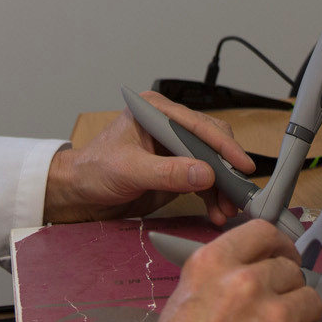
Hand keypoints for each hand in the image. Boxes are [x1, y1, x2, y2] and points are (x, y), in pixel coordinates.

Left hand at [43, 90, 253, 225]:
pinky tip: (217, 210)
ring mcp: (173, 144)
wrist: (80, 191)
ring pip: (211, 161)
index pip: (197, 124)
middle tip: (237, 195)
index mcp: (155, 110)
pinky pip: (202, 177)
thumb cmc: (94, 170)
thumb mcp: (130, 170)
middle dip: (225, 169)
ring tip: (227, 210)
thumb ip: (167, 172)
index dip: (223, 145)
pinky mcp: (176, 165)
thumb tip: (205, 173)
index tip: (241, 165)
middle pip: (210, 141)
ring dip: (221, 186)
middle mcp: (168, 123)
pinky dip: (212, 194)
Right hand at [132, 220, 321, 321]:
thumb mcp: (187, 296)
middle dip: (285, 286)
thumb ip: (223, 275)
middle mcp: (248, 285)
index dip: (278, 245)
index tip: (282, 255)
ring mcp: (277, 319)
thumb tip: (257, 269)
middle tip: (272, 307)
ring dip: (298, 314)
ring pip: (310, 300)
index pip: (264, 232)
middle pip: (291, 269)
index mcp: (215, 265)